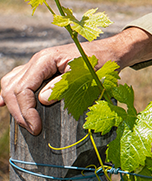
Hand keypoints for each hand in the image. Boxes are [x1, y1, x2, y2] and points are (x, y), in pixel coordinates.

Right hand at [0, 27, 151, 134]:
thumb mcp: (86, 76)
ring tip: (22, 121)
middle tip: (33, 129)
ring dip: (13, 103)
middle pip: (12, 87)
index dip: (26, 110)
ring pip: (11, 83)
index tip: (36, 127)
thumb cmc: (102, 63)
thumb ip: (63, 86)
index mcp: (45, 60)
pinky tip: (5, 103)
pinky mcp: (41, 70)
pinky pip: (18, 80)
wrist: (112, 52)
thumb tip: (42, 100)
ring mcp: (38, 64)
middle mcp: (37, 60)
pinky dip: (12, 93)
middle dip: (19, 111)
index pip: (23, 88)